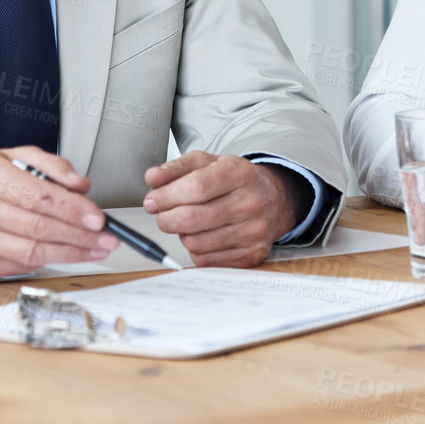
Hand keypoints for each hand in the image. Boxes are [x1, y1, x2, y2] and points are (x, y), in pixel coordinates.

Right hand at [0, 147, 117, 278]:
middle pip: (37, 228)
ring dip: (69, 254)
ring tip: (94, 250)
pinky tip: (61, 254)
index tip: (97, 218)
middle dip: (79, 237)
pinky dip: (45, 262)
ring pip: (30, 253)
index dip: (72, 210)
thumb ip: (52, 166)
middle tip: (106, 239)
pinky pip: (17, 267)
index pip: (37, 196)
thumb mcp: (14, 156)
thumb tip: (81, 186)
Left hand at [143, 151, 301, 267]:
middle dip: (166, 219)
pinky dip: (196, 250)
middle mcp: (250, 202)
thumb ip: (176, 168)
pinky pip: (205, 260)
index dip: (166, 196)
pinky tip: (204, 236)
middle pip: (192, 219)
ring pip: (195, 243)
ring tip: (190, 223)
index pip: (195, 187)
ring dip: (183, 235)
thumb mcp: (208, 163)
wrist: (273, 199)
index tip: (152, 200)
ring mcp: (254, 231)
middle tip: (162, 215)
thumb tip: (152, 178)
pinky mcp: (252, 254)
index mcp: (239, 172)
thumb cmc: (234, 181)